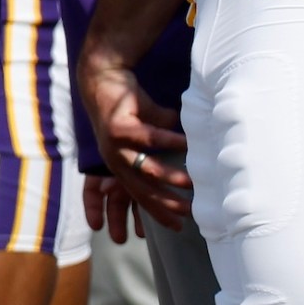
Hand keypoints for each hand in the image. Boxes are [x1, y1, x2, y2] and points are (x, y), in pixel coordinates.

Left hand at [78, 51, 189, 231]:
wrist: (105, 77)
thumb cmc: (131, 107)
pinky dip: (168, 141)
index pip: (138, 197)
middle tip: (189, 213)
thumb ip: (166, 147)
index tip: (177, 227)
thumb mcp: (149, 133)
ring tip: (192, 184)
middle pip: (140, 190)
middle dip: (164, 204)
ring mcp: (114, 145)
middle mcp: (114, 160)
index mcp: (120, 166)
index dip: (156, 213)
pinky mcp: (117, 126)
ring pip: (143, 168)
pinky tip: (187, 144)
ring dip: (168, 177)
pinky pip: (147, 137)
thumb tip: (199, 157)